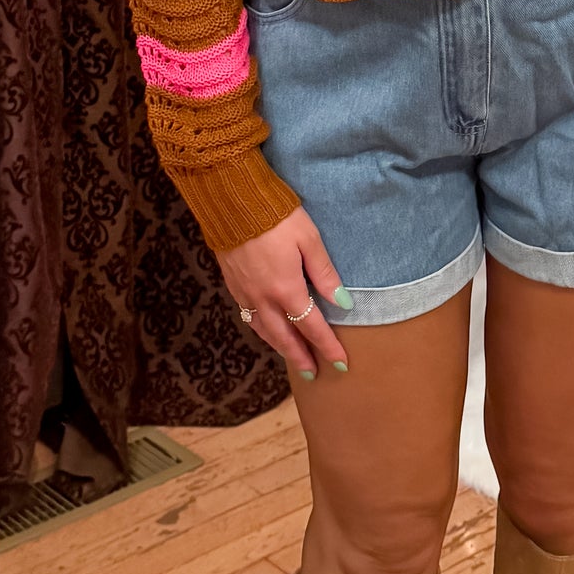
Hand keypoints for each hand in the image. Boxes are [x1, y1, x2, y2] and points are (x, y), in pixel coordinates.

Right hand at [220, 208, 351, 380]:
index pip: (311, 327)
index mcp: (285, 289)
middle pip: (284, 337)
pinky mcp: (232, 283)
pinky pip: (248, 316)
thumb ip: (325, 273)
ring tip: (292, 356)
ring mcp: (244, 293)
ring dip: (279, 347)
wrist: (231, 200)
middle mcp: (263, 298)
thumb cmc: (275, 216)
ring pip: (263, 330)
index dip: (327, 347)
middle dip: (301, 357)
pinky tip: (266, 328)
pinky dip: (261, 329)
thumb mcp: (309, 240)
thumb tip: (343, 303)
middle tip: (313, 373)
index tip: (341, 363)